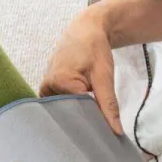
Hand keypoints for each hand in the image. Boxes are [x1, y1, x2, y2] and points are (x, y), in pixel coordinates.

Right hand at [39, 10, 121, 133]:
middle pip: (68, 113)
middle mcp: (46, 88)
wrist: (84, 29)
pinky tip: (82, 108)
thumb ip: (109, 104)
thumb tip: (117, 132)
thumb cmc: (94, 49)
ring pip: (65, 111)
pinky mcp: (48, 90)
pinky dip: (74, 107)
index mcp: (58, 82)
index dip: (93, 121)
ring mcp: (45, 89)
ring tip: (91, 114)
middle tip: (99, 126)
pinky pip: (62, 105)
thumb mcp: (104, 76)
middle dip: (84, 119)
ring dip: (79, 113)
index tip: (104, 131)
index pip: (77, 112)